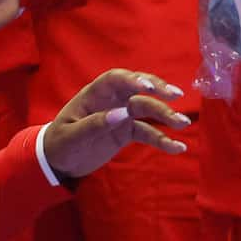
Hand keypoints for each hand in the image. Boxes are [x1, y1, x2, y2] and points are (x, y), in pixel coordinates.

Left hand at [38, 68, 192, 177]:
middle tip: (176, 96)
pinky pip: (148, 132)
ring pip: (147, 110)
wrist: (57, 161)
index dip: (132, 79)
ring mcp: (121, 115)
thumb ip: (95, 124)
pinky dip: (162, 139)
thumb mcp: (72, 136)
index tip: (147, 87)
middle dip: (158, 90)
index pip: (115, 79)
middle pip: (137, 90)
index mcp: (94, 95)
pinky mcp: (126, 132)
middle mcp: (111, 101)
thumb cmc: (60, 144)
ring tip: (183, 124)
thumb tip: (122, 114)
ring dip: (166, 115)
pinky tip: (177, 147)